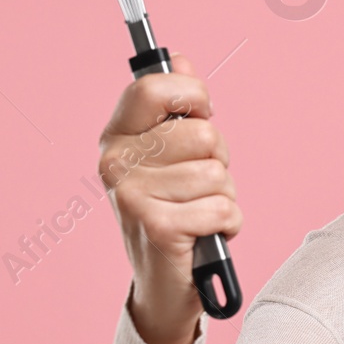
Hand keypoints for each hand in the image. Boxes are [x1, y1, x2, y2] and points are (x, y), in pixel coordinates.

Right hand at [97, 54, 239, 343]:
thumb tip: (180, 59)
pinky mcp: (157, 227)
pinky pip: (223, 207)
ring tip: (201, 211)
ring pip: (218, 172)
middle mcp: (116, 163)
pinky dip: (228, 224)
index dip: (192, 95)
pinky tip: (206, 234)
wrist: (162, 284)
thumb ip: (175, 108)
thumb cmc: (172, 211)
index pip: (153, 87)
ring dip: (224, 196)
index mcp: (116, 137)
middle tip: (199, 185)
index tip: (201, 112)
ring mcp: (133, 196)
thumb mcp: (170, 156)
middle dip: (218, 160)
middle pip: (202, 133)